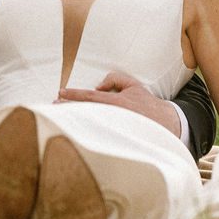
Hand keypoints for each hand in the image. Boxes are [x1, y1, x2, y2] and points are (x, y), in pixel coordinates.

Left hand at [56, 70, 179, 134]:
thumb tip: (98, 86)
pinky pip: (96, 134)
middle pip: (85, 111)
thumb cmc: (147, 104)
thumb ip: (114, 79)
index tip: (60, 93)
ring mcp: (113, 130)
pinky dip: (84, 131)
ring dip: (74, 120)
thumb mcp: (133, 85)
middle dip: (68, 108)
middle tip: (53, 106)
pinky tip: (75, 130)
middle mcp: (113, 116)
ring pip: (89, 123)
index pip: (90, 96)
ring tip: (59, 118)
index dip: (74, 94)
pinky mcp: (115, 140)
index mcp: (116, 102)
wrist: (166, 124)